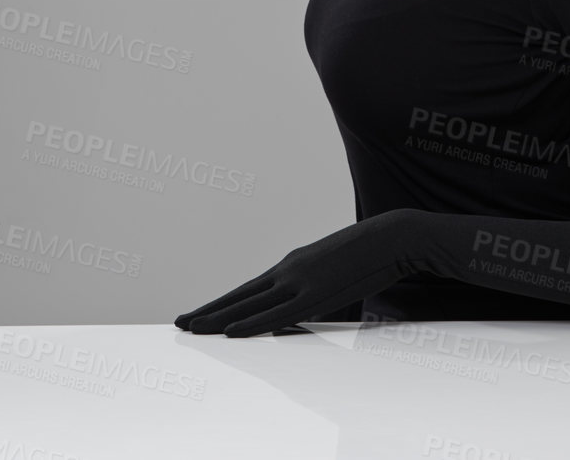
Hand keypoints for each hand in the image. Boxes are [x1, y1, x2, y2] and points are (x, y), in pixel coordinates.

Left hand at [173, 209, 426, 335]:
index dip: (221, 303)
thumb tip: (291, 315)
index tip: (199, 313)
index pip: (247, 289)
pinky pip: (276, 315)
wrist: (390, 237)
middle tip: (179, 322)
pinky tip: (230, 332)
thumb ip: (308, 292)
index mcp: (291, 266)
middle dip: (208, 310)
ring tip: (191, 328)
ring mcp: (299, 282)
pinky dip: (250, 323)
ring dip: (217, 318)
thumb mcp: (330, 274)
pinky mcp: (315, 294)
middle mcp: (287, 271)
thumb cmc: (366, 256)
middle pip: (239, 296)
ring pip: (248, 304)